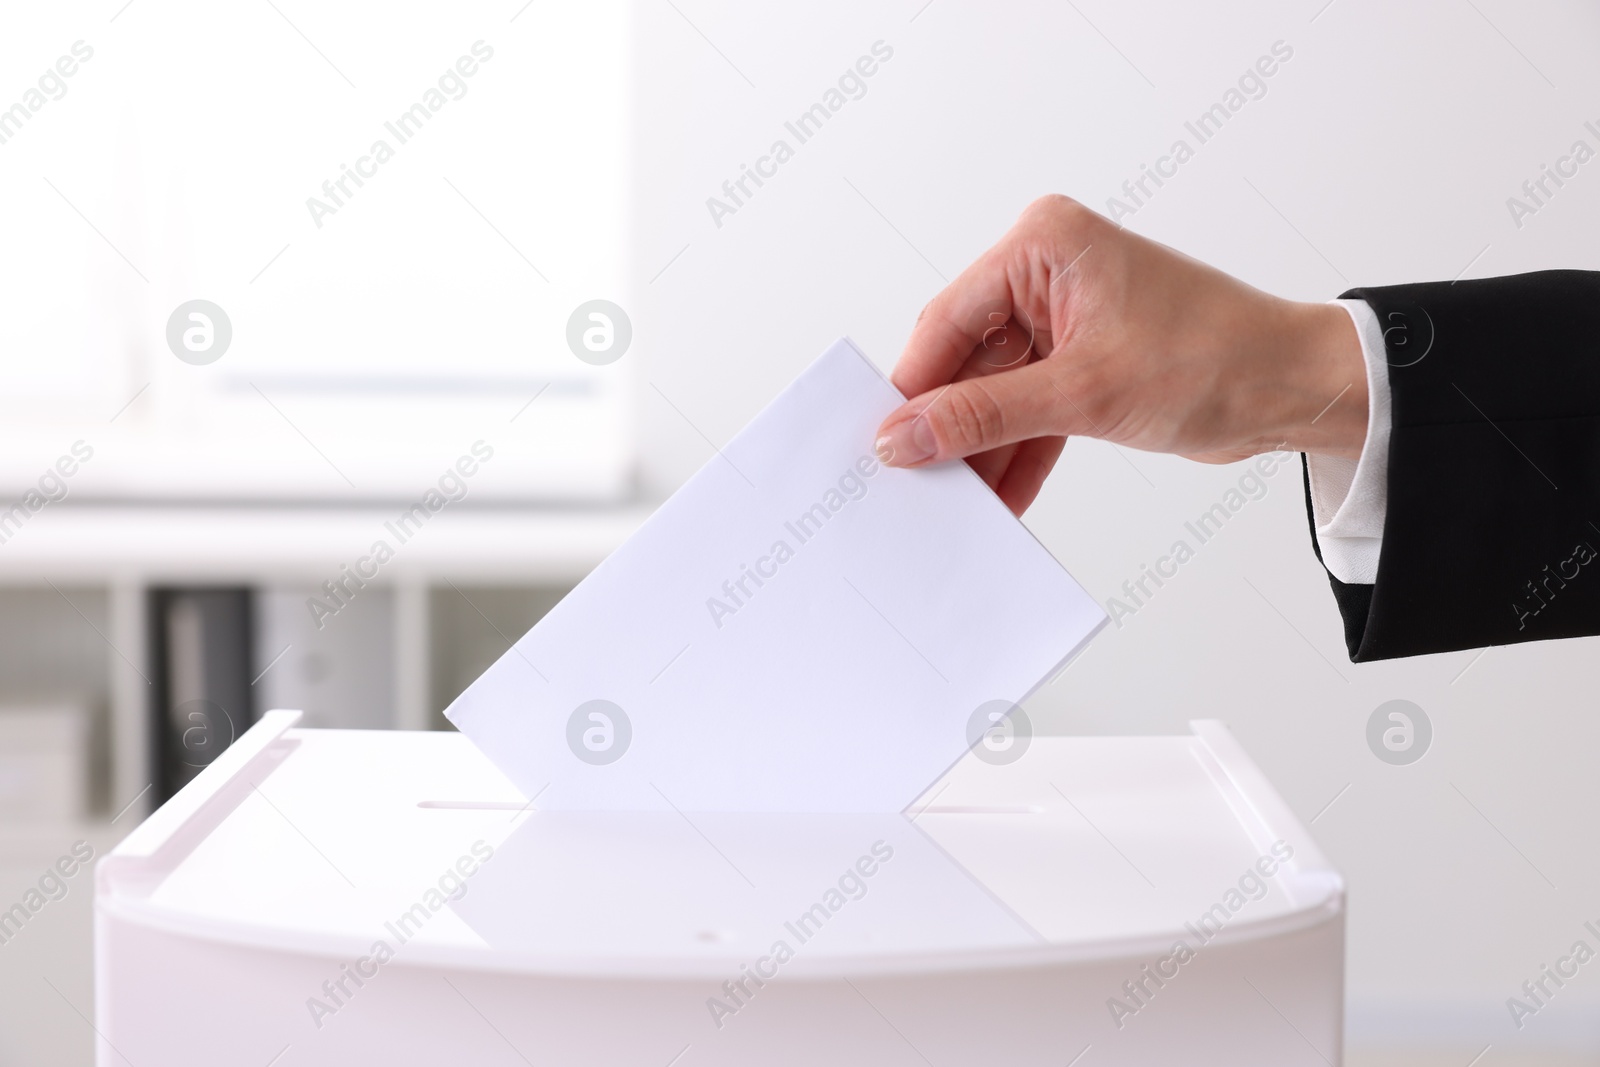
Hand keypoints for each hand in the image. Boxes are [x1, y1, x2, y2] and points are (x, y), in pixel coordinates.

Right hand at [874, 195, 1367, 514]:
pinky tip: (999, 500)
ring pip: (996, 393)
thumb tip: (904, 437)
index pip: (949, 320)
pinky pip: (1031, 411)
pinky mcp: (1083, 361)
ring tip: (955, 503)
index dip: (915, 387)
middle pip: (966, 359)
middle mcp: (1047, 273)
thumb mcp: (1083, 393)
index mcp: (1043, 245)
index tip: (884, 443)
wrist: (1295, 389)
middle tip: (913, 481)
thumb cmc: (1215, 357)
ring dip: (982, 449)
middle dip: (948, 424)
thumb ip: (985, 416)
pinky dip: (1019, 453)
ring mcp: (1064, 319)